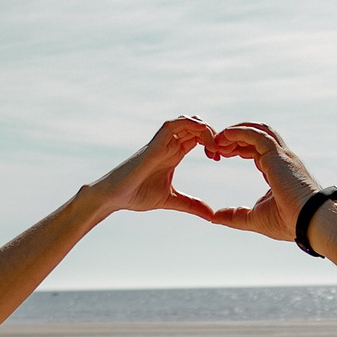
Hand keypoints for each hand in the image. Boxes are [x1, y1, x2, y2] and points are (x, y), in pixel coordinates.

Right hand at [92, 117, 219, 219]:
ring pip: (188, 121)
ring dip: (205, 129)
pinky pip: (173, 124)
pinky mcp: (155, 144)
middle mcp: (169, 144)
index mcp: (174, 154)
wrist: (115, 196)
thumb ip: (191, 205)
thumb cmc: (137, 195)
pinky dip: (191, 124)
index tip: (221, 157)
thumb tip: (212, 215)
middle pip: (197, 126)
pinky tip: (203, 138)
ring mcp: (162, 142)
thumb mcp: (171, 200)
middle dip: (213, 135)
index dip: (213, 142)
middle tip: (221, 152)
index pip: (198, 137)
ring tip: (214, 147)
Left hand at [205, 122, 325, 242]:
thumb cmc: (288, 222)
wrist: (308, 221)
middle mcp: (281, 159)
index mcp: (277, 171)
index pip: (256, 150)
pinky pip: (257, 135)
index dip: (237, 149)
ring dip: (236, 132)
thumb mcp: (254, 218)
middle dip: (234, 138)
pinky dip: (240, 132)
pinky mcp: (278, 155)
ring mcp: (281, 155)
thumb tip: (213, 217)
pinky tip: (225, 135)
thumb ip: (234, 216)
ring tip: (217, 139)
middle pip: (256, 137)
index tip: (219, 154)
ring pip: (257, 131)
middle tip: (214, 146)